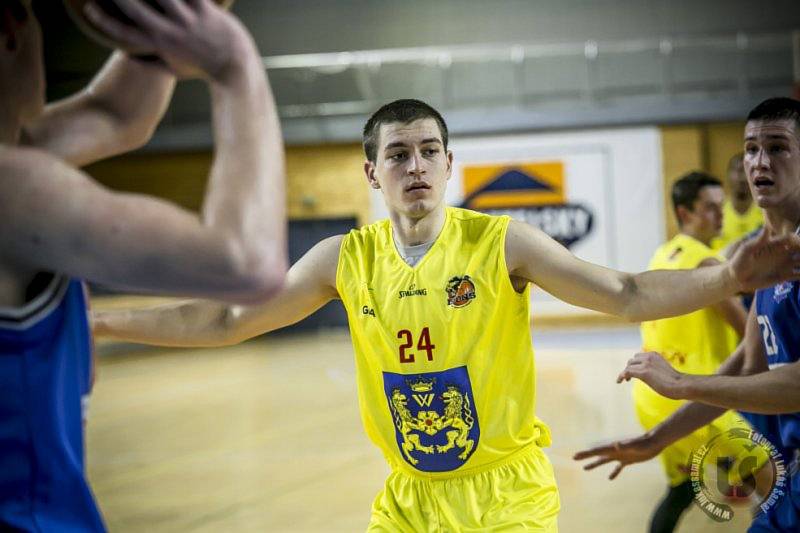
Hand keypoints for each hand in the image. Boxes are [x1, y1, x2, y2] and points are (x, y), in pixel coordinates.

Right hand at [84, 0, 253, 79]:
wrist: (235, 68)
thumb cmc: (203, 68)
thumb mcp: (176, 69)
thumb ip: (153, 62)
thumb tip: (133, 58)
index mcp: (160, 47)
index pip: (124, 35)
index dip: (104, 22)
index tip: (88, 7)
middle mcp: (170, 33)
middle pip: (135, 9)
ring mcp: (188, 21)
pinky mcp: (205, 10)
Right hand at [573, 433, 661, 479]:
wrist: (655, 442)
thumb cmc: (646, 443)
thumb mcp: (635, 445)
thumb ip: (626, 445)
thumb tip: (616, 445)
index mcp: (613, 448)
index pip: (596, 451)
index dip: (585, 454)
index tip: (575, 456)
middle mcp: (615, 451)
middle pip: (597, 454)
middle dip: (586, 456)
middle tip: (574, 458)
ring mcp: (621, 455)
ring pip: (604, 461)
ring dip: (595, 464)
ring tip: (585, 468)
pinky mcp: (628, 460)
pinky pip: (618, 467)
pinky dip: (613, 472)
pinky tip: (610, 478)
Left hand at [616, 351, 687, 399]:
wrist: (682, 385)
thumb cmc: (677, 382)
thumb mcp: (663, 370)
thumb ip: (656, 369)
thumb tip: (651, 376)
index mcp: (654, 354)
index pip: (639, 356)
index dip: (634, 363)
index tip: (633, 371)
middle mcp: (649, 356)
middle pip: (632, 360)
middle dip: (630, 367)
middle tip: (629, 377)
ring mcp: (645, 363)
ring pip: (629, 366)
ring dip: (626, 372)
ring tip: (625, 380)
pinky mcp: (643, 372)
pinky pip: (627, 372)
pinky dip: (621, 376)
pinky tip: (620, 381)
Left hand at [728, 228, 799, 291]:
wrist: (735, 279)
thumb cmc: (737, 262)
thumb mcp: (746, 250)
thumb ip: (757, 241)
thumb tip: (767, 227)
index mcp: (774, 244)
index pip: (792, 238)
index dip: (798, 240)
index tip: (798, 245)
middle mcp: (781, 253)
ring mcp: (783, 264)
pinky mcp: (783, 276)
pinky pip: (798, 275)